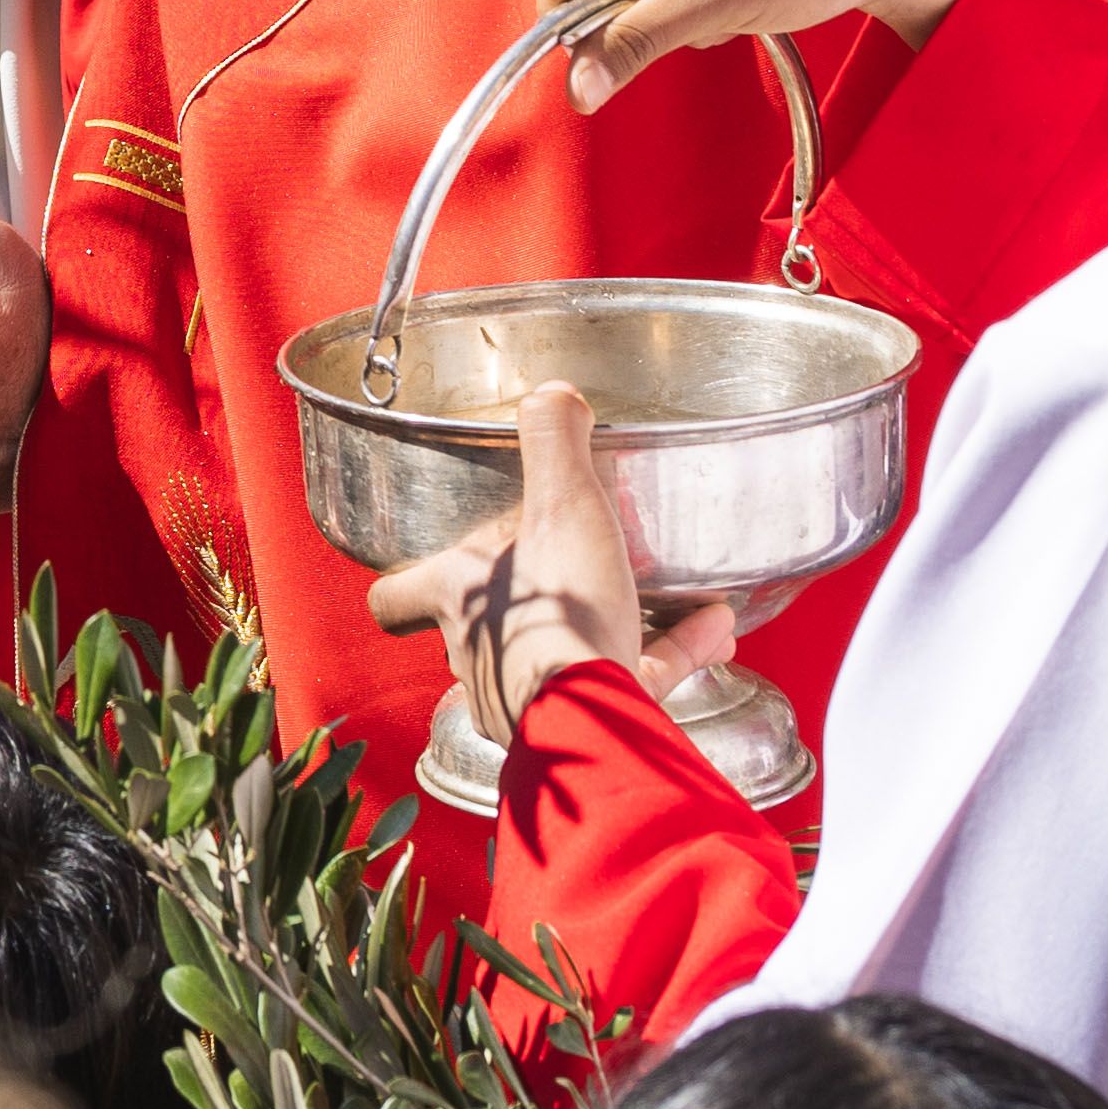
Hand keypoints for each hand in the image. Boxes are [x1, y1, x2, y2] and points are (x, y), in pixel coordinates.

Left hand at [360, 382, 714, 742]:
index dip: (400, 582)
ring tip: (662, 594)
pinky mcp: (587, 714)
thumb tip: (551, 394)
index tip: (420, 565)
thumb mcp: (560, 504)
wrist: (594, 712)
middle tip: (556, 570)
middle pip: (479, 629)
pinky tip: (714, 625)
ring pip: (559, 654)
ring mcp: (528, 694)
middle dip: (519, 603)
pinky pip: (631, 675)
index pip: (393, 599)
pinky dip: (670, 650)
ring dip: (603, 624)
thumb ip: (552, 441)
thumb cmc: (558, 612)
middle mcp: (480, 652)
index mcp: (456, 597)